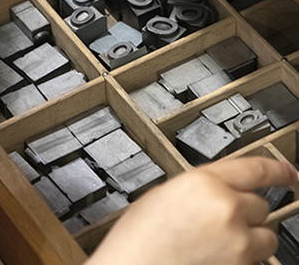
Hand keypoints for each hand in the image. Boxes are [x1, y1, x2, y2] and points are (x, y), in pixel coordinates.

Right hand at [86, 157, 296, 264]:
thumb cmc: (139, 239)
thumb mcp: (164, 195)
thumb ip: (198, 188)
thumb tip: (217, 190)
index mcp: (203, 183)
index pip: (255, 168)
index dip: (278, 170)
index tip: (290, 173)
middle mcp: (226, 209)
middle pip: (260, 205)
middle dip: (245, 212)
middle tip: (220, 221)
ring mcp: (237, 243)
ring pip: (265, 237)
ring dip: (249, 238)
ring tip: (217, 244)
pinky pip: (254, 261)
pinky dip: (241, 260)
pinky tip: (213, 258)